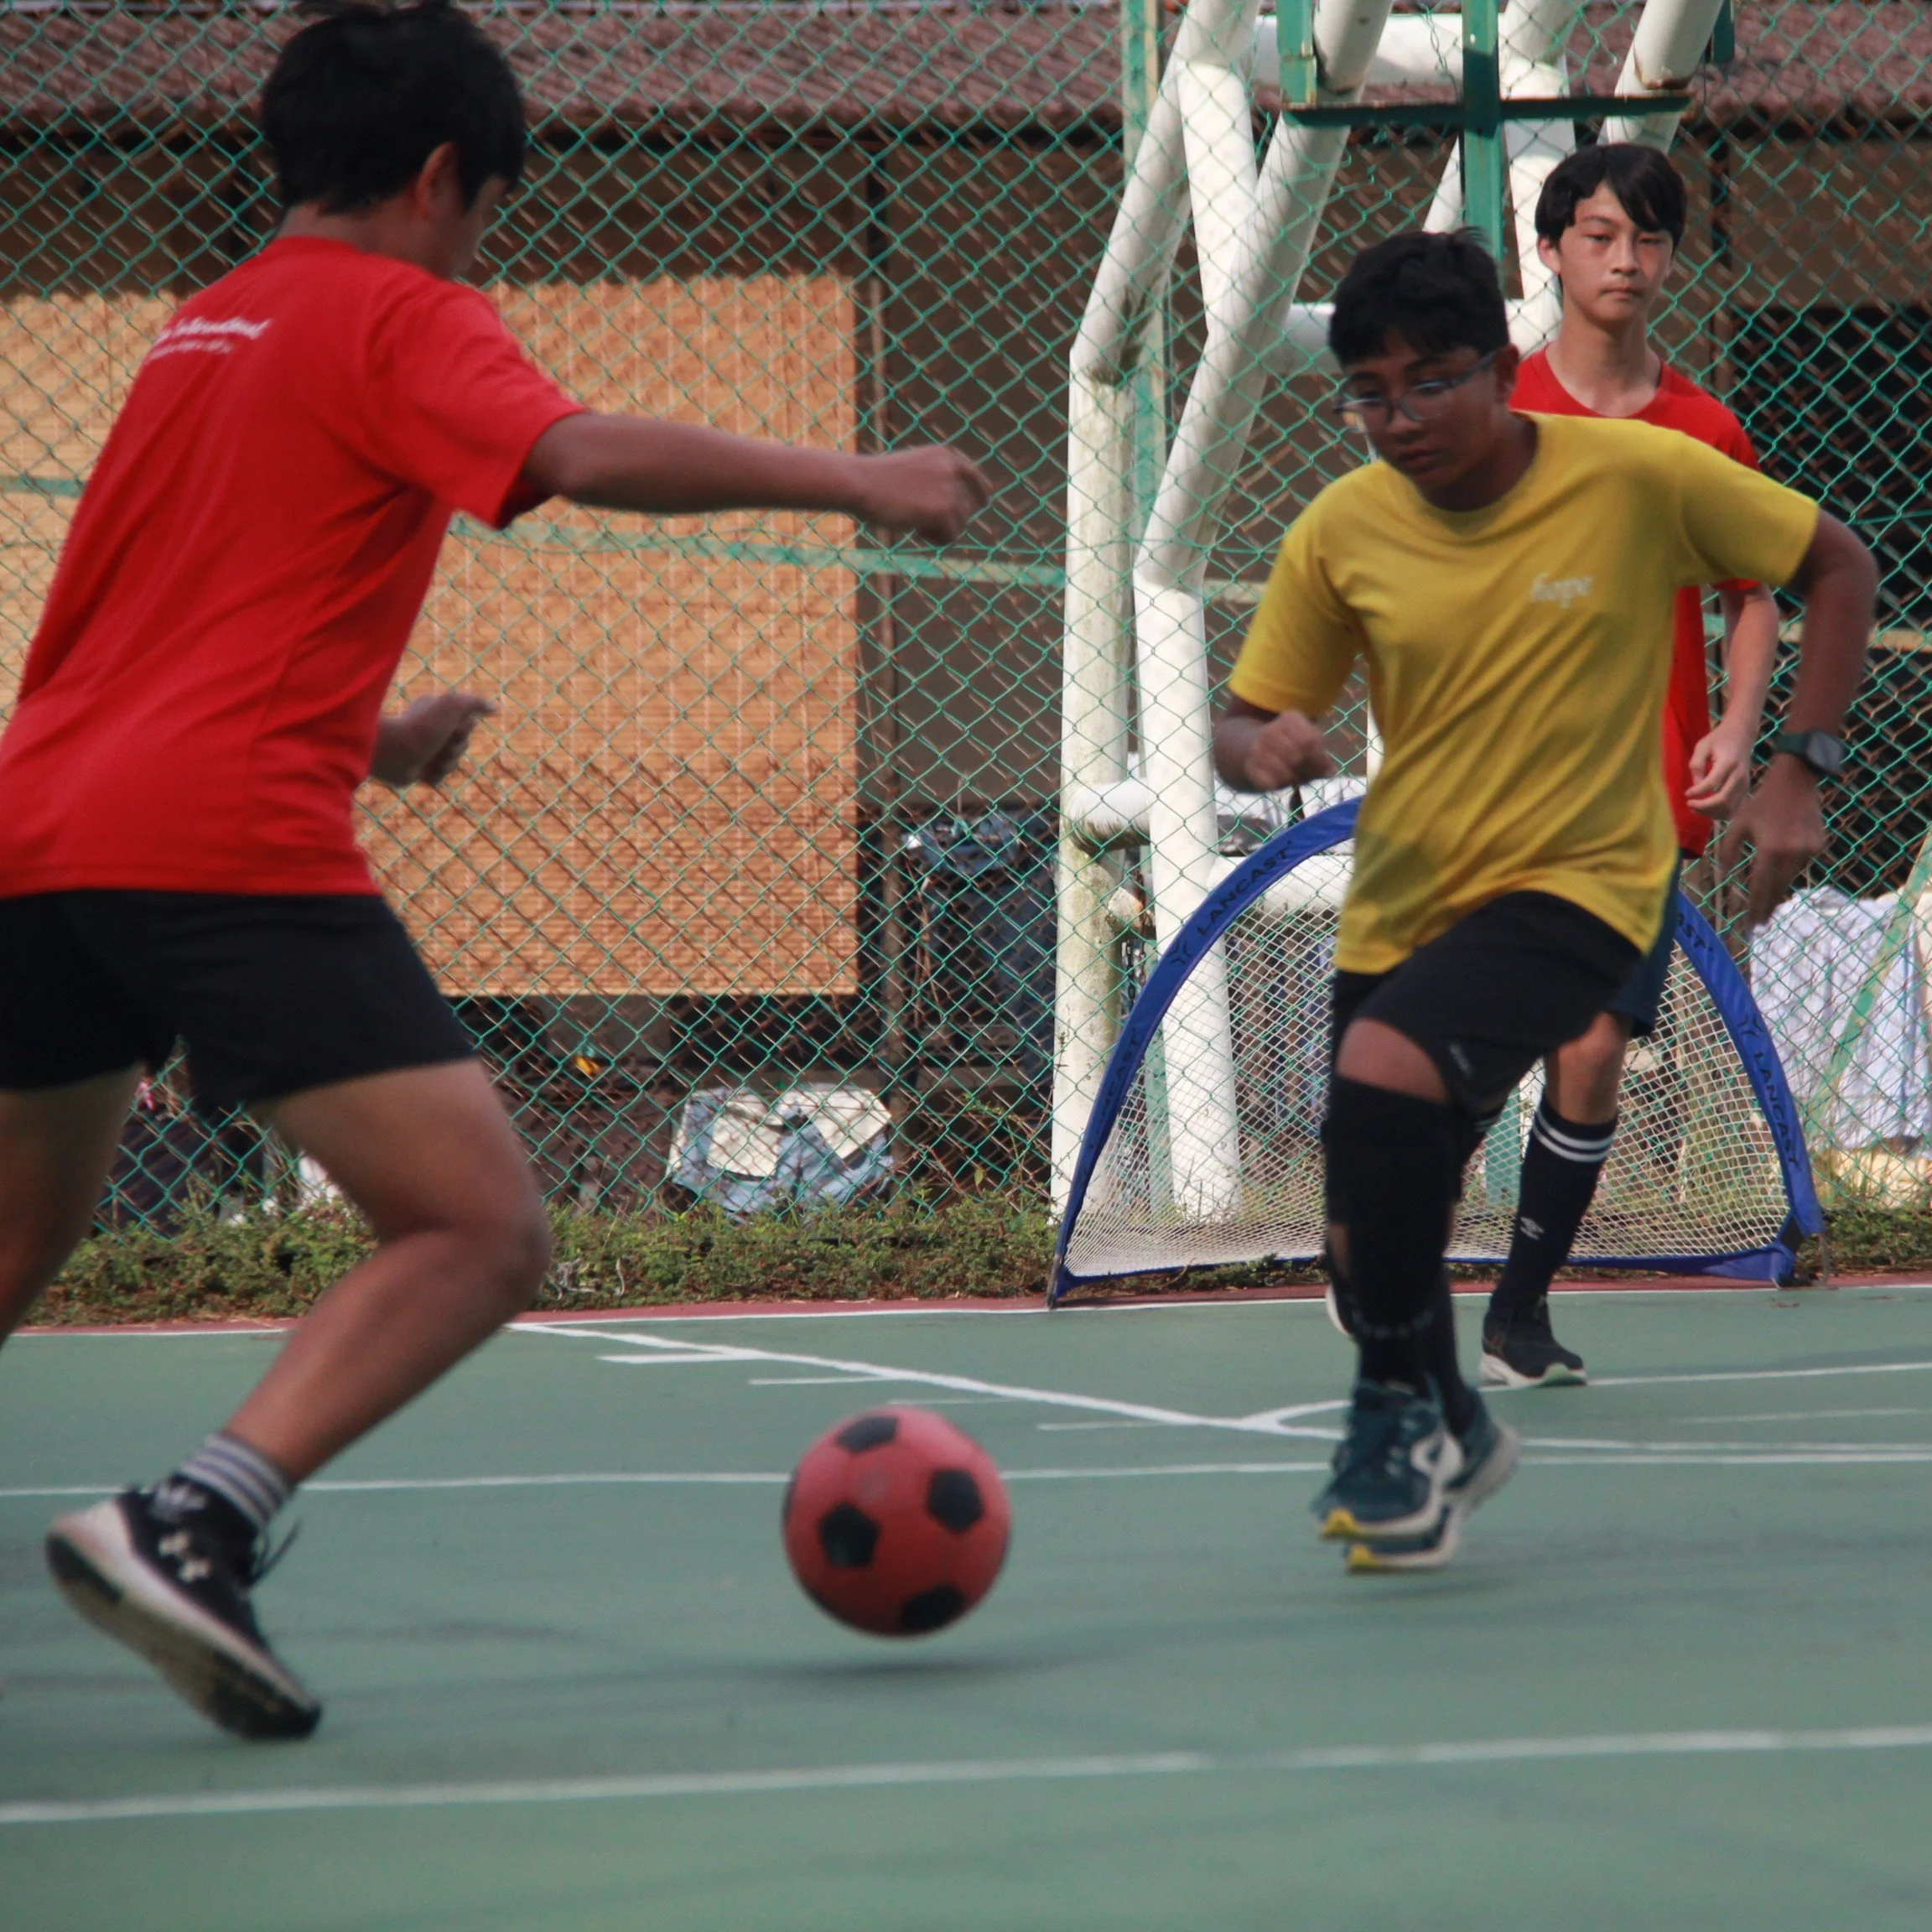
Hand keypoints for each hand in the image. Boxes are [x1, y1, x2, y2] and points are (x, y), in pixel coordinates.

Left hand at [370, 691, 495, 786]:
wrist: (394, 753)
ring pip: (453, 762)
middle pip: (463, 744)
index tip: (454, 725)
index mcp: (435, 711)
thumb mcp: (453, 705)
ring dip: (447, 761)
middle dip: (457, 746)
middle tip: (441, 743)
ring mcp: (424, 750)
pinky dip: (435, 775)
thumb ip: (475, 703)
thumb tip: (495, 707)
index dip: (465, 727)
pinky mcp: (419, 770)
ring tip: (430, 758)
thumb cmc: (422, 726)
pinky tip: (424, 770)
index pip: (468, 722)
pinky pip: (440, 777)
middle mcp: (430, 729)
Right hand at [850, 446, 991, 543]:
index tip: (984, 504)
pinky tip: (915, 530)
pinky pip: (951, 536)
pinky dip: (935, 539)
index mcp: (945, 455)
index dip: (979, 492)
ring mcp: (950, 489)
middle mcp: (953, 469)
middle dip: (951, 518)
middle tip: (926, 523)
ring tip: (914, 523)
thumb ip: (933, 481)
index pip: (973, 476)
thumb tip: (954, 507)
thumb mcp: (909, 470)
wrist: (859, 482)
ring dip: (940, 530)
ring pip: (960, 524)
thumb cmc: (874, 480)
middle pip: (968, 506)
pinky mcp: (945, 510)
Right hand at [1235, 709, 1335, 790]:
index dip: (1320, 759)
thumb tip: (1330, 772)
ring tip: (1294, 778)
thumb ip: (1319, 756)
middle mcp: (1271, 731)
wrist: (1246, 748)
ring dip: (1294, 779)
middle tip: (1308, 775)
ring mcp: (1257, 748)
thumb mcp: (1304, 743)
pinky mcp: (1250, 767)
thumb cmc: (1285, 746)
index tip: (1325, 769)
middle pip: (1298, 757)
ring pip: (1285, 772)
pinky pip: (1271, 783)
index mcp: (1290, 718)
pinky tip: (1280, 782)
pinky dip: (1279, 785)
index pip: (1310, 740)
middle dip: (1307, 771)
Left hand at [1683, 723, 1753, 819]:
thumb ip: (1697, 765)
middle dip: (1704, 806)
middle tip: (1689, 804)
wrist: (1742, 735)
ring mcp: (1745, 784)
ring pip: (1730, 808)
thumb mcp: (1703, 746)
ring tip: (1696, 808)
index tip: (1686, 793)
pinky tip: (1708, 809)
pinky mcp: (1746, 790)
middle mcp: (1739, 776)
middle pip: (1723, 800)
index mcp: (1728, 763)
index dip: (1697, 792)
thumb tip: (1696, 786)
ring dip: (1711, 813)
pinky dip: (1720, 813)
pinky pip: (1734, 808)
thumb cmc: (1719, 739)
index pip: (1712, 783)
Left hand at [1722, 754, 1825, 927]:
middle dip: (1768, 906)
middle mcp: (1792, 854)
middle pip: (1778, 888)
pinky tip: (1781, 868)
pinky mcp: (1819, 845)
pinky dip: (1789, 868)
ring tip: (1768, 902)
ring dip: (1778, 887)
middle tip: (1760, 922)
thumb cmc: (1760, 804)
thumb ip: (1728, 853)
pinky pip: (1800, 864)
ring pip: (1790, 877)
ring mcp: (1808, 850)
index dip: (1756, 908)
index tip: (1752, 925)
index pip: (1761, 887)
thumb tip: (1725, 876)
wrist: (1795, 782)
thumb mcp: (1736, 826)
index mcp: (1769, 851)